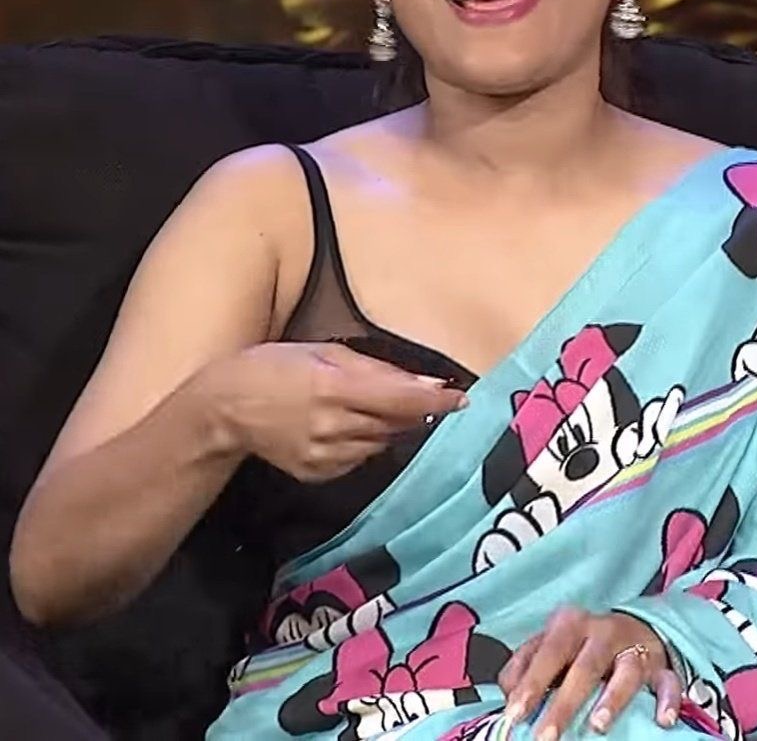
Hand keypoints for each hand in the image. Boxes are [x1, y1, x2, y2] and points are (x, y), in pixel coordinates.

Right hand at [211, 341, 467, 481]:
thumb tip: (422, 382)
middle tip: (432, 399)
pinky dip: (365, 442)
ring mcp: (326, 457)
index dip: (436, 402)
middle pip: (396, 424)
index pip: (403, 400)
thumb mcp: (322, 352)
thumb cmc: (273, 366)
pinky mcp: (318, 475)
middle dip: (417, 412)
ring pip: (381, 443)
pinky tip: (349, 426)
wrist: (224, 410)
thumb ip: (374, 369)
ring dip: (391, 426)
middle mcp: (334, 427)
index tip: (462, 399)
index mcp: (335, 388)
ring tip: (376, 406)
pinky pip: (359, 459)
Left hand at [500, 607, 681, 737]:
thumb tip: (507, 693)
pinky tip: (662, 720)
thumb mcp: (551, 644)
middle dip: (564, 704)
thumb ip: (525, 664)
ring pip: (626, 672)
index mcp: (571, 625)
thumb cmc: (582, 644)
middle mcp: (603, 632)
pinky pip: (668, 682)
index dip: (531, 683)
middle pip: (583, 667)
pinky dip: (667, 701)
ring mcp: (634, 648)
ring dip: (612, 698)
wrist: (635, 626)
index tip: (515, 713)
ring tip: (598, 725)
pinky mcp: (661, 667)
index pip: (548, 652)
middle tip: (546, 736)